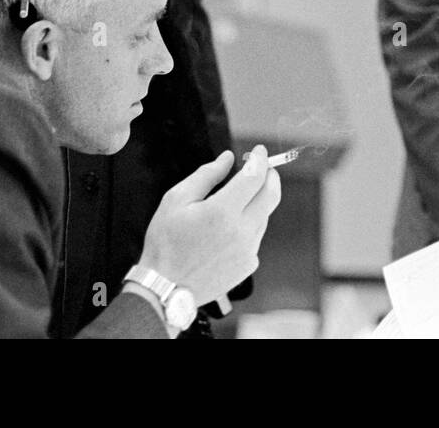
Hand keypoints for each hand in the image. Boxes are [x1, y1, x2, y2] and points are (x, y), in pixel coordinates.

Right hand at [138, 146, 281, 305]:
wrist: (166, 286)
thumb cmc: (166, 243)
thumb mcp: (176, 199)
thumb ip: (206, 175)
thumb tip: (227, 159)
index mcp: (221, 211)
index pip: (255, 176)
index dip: (260, 159)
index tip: (258, 151)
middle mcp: (241, 231)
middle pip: (271, 194)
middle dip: (269, 175)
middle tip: (260, 167)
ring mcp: (247, 250)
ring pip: (265, 215)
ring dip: (258, 200)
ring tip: (235, 199)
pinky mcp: (248, 264)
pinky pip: (257, 236)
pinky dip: (250, 224)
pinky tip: (229, 227)